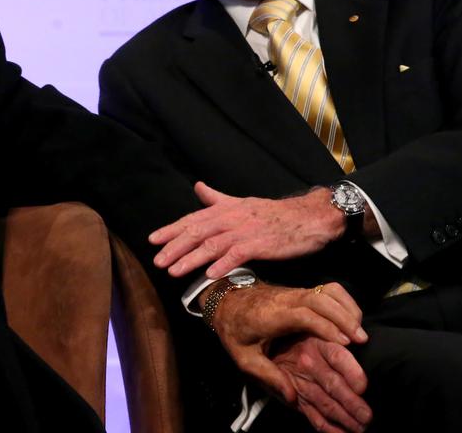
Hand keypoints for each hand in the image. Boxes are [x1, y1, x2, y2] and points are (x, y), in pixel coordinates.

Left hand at [151, 182, 342, 277]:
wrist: (309, 216)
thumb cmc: (275, 214)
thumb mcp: (242, 202)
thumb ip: (217, 199)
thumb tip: (198, 187)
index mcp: (226, 208)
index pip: (192, 218)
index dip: (171, 229)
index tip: (152, 240)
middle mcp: (232, 217)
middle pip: (197, 231)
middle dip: (174, 247)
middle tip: (157, 261)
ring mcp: (246, 230)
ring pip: (212, 244)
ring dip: (191, 258)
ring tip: (174, 271)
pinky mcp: (261, 244)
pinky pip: (238, 254)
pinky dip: (222, 264)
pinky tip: (209, 274)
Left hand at [205, 282, 368, 427]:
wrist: (226, 301)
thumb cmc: (235, 330)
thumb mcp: (244, 358)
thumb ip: (267, 376)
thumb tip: (291, 397)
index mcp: (270, 315)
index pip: (303, 315)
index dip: (325, 326)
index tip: (343, 342)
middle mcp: (285, 300)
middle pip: (320, 299)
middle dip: (343, 317)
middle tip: (361, 338)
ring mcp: (294, 292)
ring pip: (326, 291)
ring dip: (346, 307)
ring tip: (359, 329)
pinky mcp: (301, 291)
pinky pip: (327, 289)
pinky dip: (343, 299)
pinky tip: (351, 317)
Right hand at [272, 336, 371, 432]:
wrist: (266, 345)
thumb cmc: (301, 338)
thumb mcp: (316, 331)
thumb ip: (338, 345)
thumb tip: (364, 357)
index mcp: (318, 344)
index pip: (338, 357)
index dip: (352, 373)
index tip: (363, 387)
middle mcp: (309, 364)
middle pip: (334, 385)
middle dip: (352, 404)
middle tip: (367, 416)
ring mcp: (301, 383)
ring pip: (325, 404)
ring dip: (345, 418)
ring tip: (361, 428)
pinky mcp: (296, 399)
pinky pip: (313, 417)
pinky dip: (329, 428)